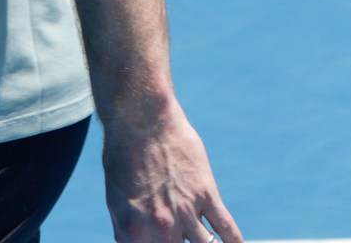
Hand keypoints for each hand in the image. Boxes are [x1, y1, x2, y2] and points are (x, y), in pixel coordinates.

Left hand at [102, 98, 240, 242]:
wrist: (140, 120)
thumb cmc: (123, 157)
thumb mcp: (116, 200)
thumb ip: (127, 231)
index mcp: (133, 233)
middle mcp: (161, 228)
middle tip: (185, 239)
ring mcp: (185, 211)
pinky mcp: (206, 193)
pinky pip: (226, 227)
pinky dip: (234, 242)